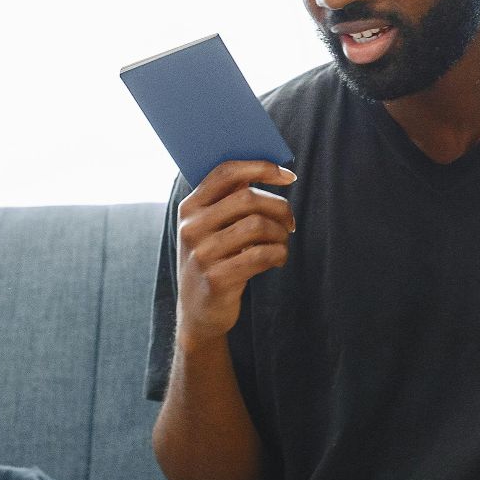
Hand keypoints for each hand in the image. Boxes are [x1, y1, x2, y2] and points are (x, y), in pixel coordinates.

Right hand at [175, 160, 296, 343]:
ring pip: (258, 226)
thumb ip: (230, 200)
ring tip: (282, 243)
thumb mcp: (211, 228)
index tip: (288, 176)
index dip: (261, 167)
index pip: (226, 172)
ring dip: (280, 234)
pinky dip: (279, 254)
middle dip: (279, 208)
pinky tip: (278, 259)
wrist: (199, 312)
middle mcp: (191, 227)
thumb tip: (269, 169)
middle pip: (248, 198)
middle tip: (290, 222)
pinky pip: (261, 255)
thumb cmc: (214, 260)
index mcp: (189, 207)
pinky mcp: (217, 278)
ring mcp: (202, 254)